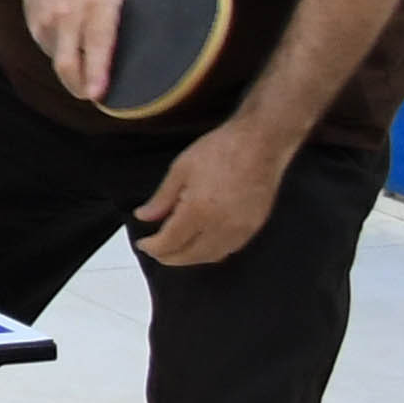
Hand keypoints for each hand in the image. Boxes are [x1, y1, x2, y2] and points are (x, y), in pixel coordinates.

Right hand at [14, 0, 136, 104]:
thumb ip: (122, 19)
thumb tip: (149, 57)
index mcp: (101, 1)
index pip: (99, 39)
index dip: (98, 68)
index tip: (98, 93)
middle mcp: (72, 12)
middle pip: (69, 59)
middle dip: (80, 84)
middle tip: (93, 97)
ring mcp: (50, 21)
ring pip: (63, 63)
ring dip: (77, 76)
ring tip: (90, 72)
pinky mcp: (37, 30)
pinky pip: (55, 55)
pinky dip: (69, 60)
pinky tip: (73, 43)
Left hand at [134, 119, 291, 267]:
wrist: (260, 145)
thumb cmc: (220, 151)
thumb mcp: (180, 170)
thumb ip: (162, 199)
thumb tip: (144, 217)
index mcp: (198, 211)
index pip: (171, 242)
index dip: (154, 247)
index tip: (143, 244)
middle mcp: (221, 227)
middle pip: (191, 255)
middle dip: (170, 257)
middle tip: (156, 251)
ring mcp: (242, 229)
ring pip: (212, 256)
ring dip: (191, 258)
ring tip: (175, 250)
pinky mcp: (255, 226)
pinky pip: (230, 249)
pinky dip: (212, 252)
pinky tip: (202, 244)